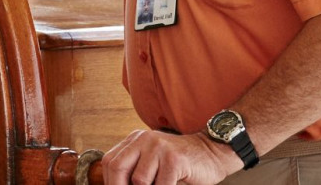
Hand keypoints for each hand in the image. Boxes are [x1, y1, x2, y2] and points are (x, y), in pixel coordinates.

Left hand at [102, 130, 241, 184]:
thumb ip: (134, 171)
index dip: (109, 183)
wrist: (211, 153)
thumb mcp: (152, 163)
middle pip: (117, 168)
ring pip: (139, 180)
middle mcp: (144, 140)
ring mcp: (159, 147)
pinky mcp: (174, 159)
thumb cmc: (180, 164)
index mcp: (135, 140)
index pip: (110, 162)